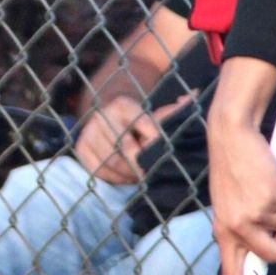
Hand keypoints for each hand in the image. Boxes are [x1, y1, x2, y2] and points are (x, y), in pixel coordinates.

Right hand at [75, 92, 191, 185]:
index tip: (162, 153)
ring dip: (128, 174)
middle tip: (150, 172)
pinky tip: (124, 176)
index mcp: (124, 105)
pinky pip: (98, 170)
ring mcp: (88, 131)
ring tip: (139, 175)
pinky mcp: (80, 147)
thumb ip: (174, 112)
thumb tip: (195, 96)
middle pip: (126, 150)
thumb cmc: (138, 121)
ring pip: (112, 163)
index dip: (156, 144)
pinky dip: (114, 178)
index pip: (145, 129)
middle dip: (141, 165)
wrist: (107, 115)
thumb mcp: (155, 115)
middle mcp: (102, 115)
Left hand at [206, 111, 275, 274]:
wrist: (231, 138)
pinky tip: (272, 177)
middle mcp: (237, 228)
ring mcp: (254, 215)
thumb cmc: (233, 170)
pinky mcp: (270, 199)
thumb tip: (263, 252)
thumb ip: (241, 229)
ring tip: (266, 187)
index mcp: (224, 231)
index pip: (231, 273)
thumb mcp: (228, 205)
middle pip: (275, 255)